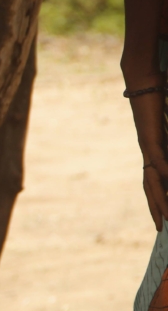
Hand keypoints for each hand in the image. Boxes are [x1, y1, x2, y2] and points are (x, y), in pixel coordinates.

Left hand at [128, 91, 167, 228]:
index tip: (163, 217)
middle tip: (161, 228)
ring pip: (153, 178)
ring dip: (159, 198)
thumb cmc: (158, 99)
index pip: (154, 181)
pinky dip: (165, 171)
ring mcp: (147, 146)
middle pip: (150, 187)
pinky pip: (158, 158)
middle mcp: (147, 153)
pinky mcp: (150, 136)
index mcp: (153, 151)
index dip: (158, 199)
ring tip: (167, 215)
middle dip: (156, 208)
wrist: (145, 82)